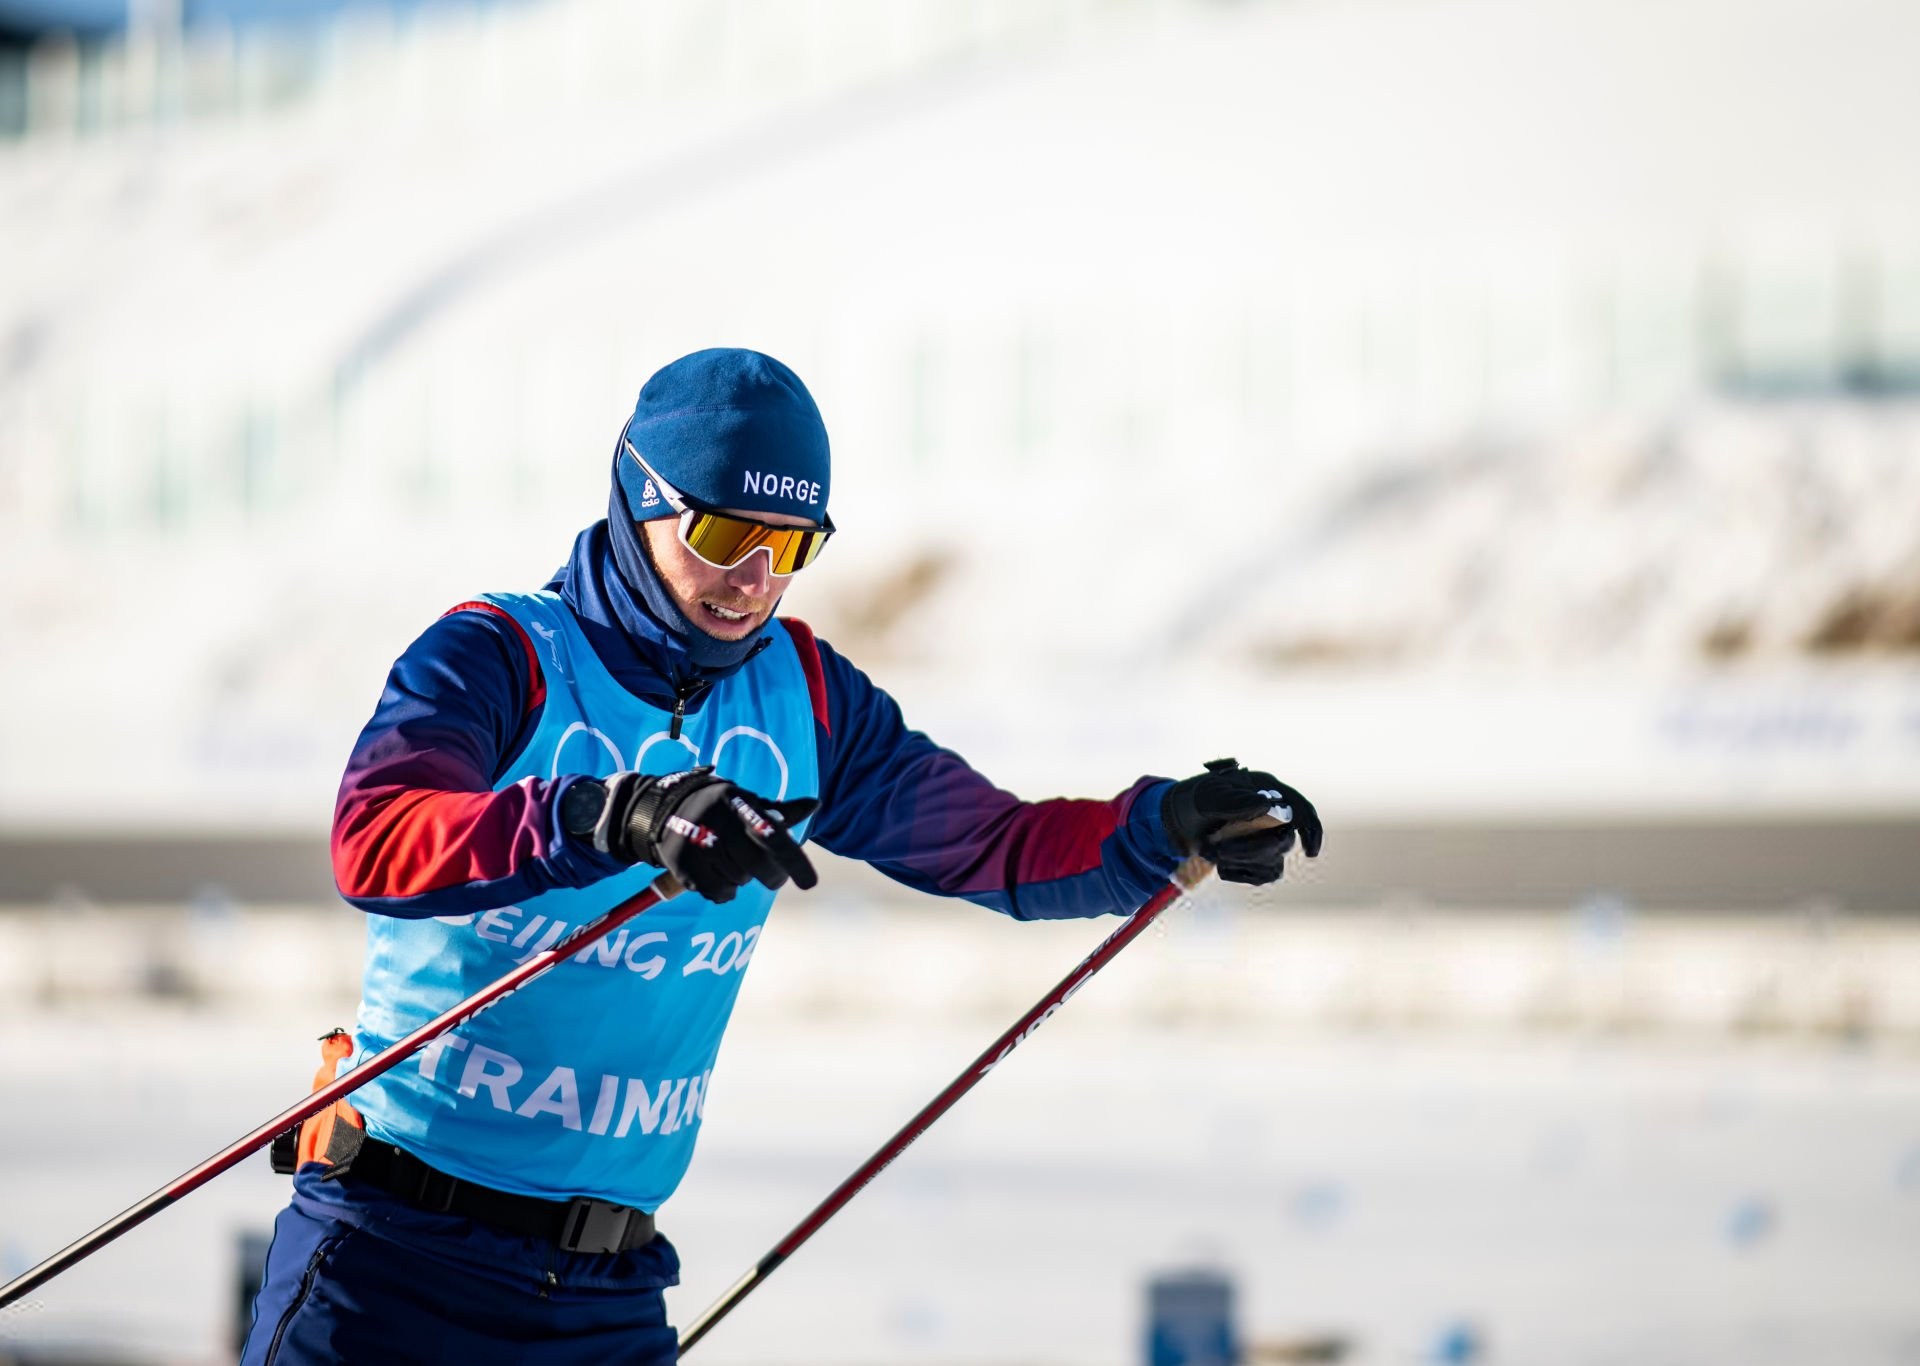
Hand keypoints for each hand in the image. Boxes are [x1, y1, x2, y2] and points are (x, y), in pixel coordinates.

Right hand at [595, 768, 818, 902]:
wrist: (666, 806)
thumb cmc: (720, 808)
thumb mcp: (747, 803)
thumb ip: (780, 811)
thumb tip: (814, 804)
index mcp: (740, 804)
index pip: (773, 834)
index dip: (793, 860)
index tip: (809, 884)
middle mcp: (718, 820)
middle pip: (755, 864)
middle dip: (772, 875)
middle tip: (774, 878)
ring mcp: (697, 842)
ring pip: (737, 879)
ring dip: (743, 878)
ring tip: (733, 863)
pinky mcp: (682, 862)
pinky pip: (716, 892)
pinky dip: (724, 891)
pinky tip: (719, 876)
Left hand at [1161, 757, 1321, 884]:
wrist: (1177, 820)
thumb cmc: (1195, 800)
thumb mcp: (1208, 796)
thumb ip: (1235, 801)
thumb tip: (1267, 805)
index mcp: (1267, 791)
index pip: (1302, 810)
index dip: (1312, 830)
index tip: (1309, 852)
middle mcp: (1273, 815)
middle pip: (1283, 841)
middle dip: (1250, 850)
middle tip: (1217, 850)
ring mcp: (1266, 837)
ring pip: (1273, 861)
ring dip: (1240, 861)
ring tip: (1210, 850)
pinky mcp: (1258, 858)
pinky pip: (1262, 875)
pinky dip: (1238, 872)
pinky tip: (1219, 861)